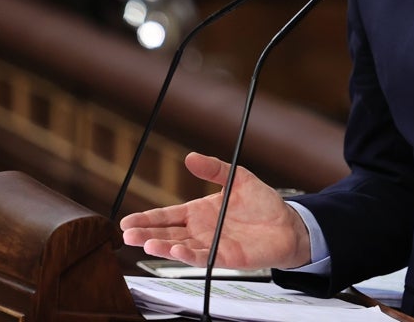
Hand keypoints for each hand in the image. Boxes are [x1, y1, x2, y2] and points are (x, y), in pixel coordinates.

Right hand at [119, 152, 310, 269]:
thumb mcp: (237, 177)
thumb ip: (214, 169)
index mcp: (198, 212)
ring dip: (161, 247)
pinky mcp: (223, 257)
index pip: (166, 216)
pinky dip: (187, 255)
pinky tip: (174, 251)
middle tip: (126, 234)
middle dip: (145, 235)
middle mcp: (200, 230)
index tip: (126, 221)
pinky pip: (201, 257)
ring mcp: (210, 245)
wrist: (287, 224)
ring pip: (179, 247)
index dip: (147, 218)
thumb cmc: (262, 202)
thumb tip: (189, 157)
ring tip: (144, 243)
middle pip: (166, 234)